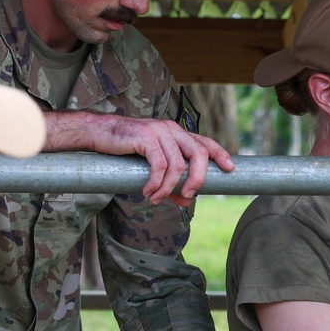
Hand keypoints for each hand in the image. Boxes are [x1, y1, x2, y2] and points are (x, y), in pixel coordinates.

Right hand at [46, 112, 234, 204]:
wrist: (99, 134)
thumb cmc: (125, 149)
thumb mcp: (151, 167)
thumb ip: (171, 183)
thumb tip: (187, 201)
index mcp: (176, 133)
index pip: (204, 142)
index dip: (220, 154)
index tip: (230, 168)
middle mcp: (171, 129)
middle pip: (199, 154)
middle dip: (198, 179)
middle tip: (188, 196)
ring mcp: (159, 131)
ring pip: (178, 165)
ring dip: (168, 188)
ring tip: (156, 199)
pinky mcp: (145, 137)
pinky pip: (160, 166)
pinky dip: (156, 184)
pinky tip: (147, 192)